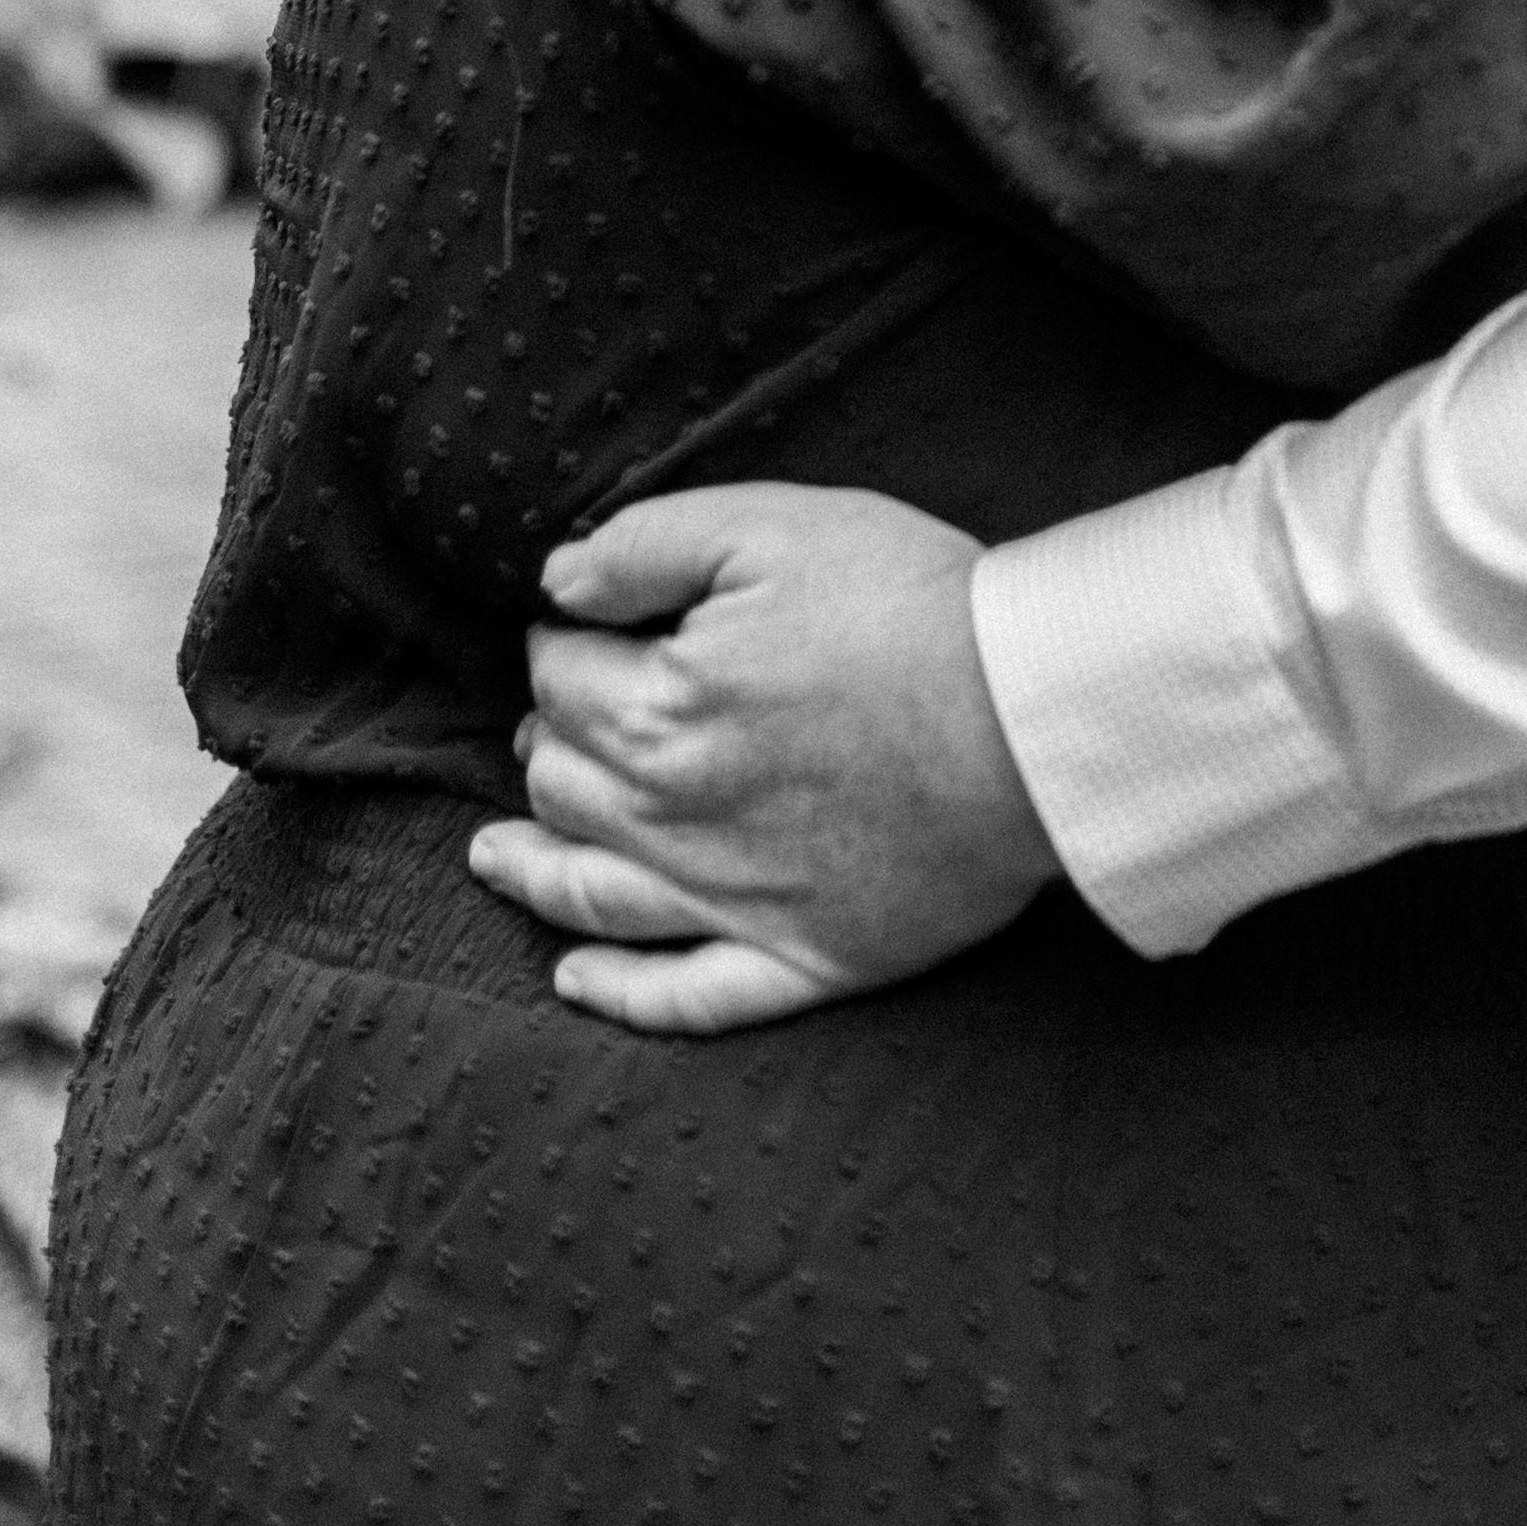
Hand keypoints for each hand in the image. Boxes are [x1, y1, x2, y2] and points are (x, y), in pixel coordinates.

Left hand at [463, 482, 1055, 1034]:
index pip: (560, 678)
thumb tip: (556, 583)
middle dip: (547, 743)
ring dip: (530, 870)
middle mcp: (670, 822)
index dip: (562, 641)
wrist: (1034, 717)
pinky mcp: (802, 962)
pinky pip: (683, 1001)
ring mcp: (732, 905)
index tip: (579, 625)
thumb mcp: (775, 524)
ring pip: (589, 897)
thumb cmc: (911, 607)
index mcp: (657, 713)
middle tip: (562, 715)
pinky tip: (571, 985)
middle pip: (563, 787)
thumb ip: (649, 544)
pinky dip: (617, 998)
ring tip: (492, 856)